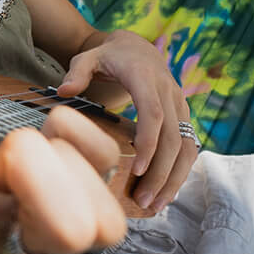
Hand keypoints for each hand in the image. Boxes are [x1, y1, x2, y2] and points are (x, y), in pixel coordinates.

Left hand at [56, 29, 199, 212]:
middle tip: (143, 201)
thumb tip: (64, 91)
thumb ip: (77, 71)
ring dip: (174, 178)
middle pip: (173, 137)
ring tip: (155, 205)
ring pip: (187, 146)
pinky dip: (180, 172)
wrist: (140, 48)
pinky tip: (166, 194)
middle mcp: (170, 92)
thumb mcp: (90, 56)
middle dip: (161, 172)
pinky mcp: (183, 117)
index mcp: (147, 78)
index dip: (149, 142)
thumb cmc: (110, 57)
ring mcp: (180, 106)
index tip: (136, 170)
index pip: (154, 113)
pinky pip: (189, 148)